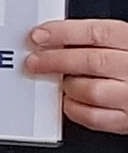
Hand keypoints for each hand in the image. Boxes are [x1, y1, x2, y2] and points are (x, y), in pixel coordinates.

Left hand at [27, 18, 127, 133]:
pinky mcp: (127, 120)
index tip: (38, 35)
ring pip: (91, 90)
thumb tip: (55, 36)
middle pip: (91, 61)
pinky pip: (94, 117)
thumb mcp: (125, 45)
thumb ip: (98, 41)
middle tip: (34, 61)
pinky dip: (75, 109)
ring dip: (68, 86)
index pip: (98, 33)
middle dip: (55, 60)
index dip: (64, 32)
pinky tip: (70, 101)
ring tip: (61, 82)